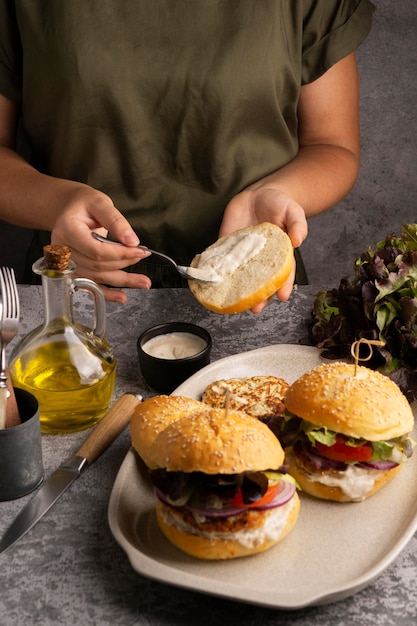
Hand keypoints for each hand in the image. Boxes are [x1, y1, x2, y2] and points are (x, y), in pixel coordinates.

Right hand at [51, 184, 151, 302]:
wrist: (69, 209)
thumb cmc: (84, 205)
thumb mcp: (100, 203)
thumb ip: (116, 221)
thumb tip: (132, 241)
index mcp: (66, 230)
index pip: (96, 250)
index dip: (120, 254)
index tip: (140, 250)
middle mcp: (62, 251)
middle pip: (97, 265)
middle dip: (124, 263)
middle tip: (142, 255)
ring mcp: (66, 264)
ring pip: (97, 277)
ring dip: (122, 280)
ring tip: (144, 282)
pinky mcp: (73, 271)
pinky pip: (90, 286)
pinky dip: (107, 294)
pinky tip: (122, 297)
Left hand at [220, 187, 307, 311]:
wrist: (258, 194)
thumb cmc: (279, 205)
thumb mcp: (293, 211)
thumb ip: (297, 224)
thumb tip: (298, 240)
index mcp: (279, 254)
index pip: (282, 274)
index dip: (283, 286)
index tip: (282, 297)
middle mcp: (261, 260)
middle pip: (261, 282)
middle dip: (259, 297)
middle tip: (256, 308)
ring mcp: (244, 255)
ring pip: (241, 277)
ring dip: (238, 291)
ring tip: (237, 304)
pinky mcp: (228, 246)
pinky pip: (222, 261)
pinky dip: (218, 272)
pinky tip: (215, 283)